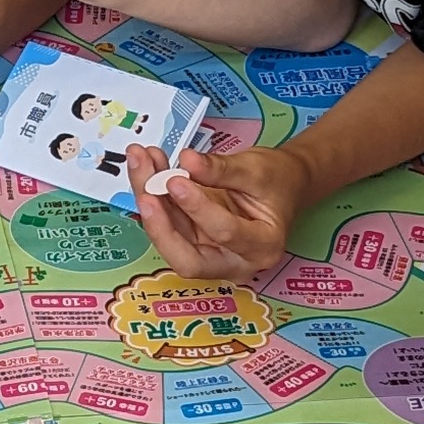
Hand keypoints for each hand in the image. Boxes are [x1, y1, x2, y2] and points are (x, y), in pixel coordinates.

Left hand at [132, 143, 311, 281]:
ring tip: (142, 161)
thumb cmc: (277, 181)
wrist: (282, 184)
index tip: (176, 180)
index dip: (197, 208)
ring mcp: (210, 255)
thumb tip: (187, 161)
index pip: (225, 233)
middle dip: (161, 224)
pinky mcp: (193, 241)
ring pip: (170, 240)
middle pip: (187, 259)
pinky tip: (147, 166)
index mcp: (262, 247)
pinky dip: (154, 195)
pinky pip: (168, 224)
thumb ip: (221, 169)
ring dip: (150, 200)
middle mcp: (234, 262)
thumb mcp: (256, 169)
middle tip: (145, 188)